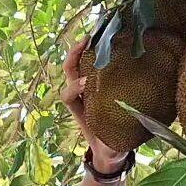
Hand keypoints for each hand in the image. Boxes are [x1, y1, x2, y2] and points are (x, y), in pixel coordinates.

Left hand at [60, 36, 128, 172]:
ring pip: (79, 65)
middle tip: (86, 41)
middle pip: (69, 72)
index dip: (75, 87)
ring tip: (95, 34)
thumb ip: (113, 149)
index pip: (68, 95)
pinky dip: (97, 52)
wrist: (110, 150)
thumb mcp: (111, 150)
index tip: (87, 82)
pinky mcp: (99, 84)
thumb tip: (116, 148)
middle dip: (74, 56)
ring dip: (83, 49)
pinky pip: (94, 64)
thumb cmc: (110, 148)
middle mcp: (80, 96)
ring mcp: (88, 89)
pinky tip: (110, 40)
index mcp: (79, 111)